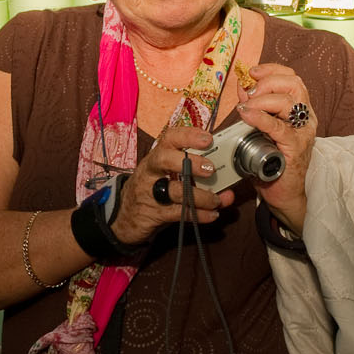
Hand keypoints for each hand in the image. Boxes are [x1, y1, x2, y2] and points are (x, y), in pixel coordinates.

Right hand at [106, 125, 231, 246]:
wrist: (125, 217)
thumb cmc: (154, 191)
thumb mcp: (170, 179)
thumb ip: (200, 181)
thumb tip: (229, 190)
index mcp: (157, 157)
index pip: (169, 138)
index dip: (188, 135)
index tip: (207, 138)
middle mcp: (151, 171)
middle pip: (164, 159)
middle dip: (189, 162)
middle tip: (209, 169)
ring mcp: (150, 193)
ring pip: (174, 191)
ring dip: (200, 196)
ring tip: (216, 200)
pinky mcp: (153, 213)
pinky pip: (178, 213)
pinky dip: (198, 215)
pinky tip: (211, 215)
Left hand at [231, 63, 314, 231]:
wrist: (283, 194)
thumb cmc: (271, 162)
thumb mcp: (261, 129)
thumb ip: (254, 108)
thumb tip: (242, 87)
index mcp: (300, 110)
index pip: (292, 78)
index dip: (272, 70)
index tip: (252, 72)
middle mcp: (306, 118)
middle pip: (294, 84)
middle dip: (268, 82)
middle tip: (249, 93)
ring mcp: (303, 133)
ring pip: (288, 101)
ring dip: (262, 99)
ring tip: (246, 108)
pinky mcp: (295, 148)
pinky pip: (278, 127)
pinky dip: (260, 117)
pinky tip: (246, 115)